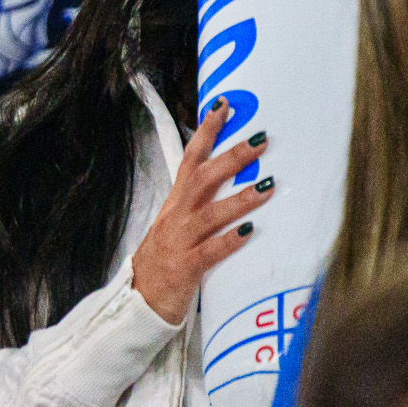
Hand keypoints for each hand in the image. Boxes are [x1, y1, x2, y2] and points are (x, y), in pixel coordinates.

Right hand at [129, 101, 275, 324]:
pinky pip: (210, 251)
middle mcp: (176, 216)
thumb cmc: (163, 261)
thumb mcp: (176, 224)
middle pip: (204, 178)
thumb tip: (226, 180)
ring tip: (269, 184)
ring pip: (211, 213)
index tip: (224, 106)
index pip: (191, 158)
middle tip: (260, 139)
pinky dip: (229, 241)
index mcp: (175, 203)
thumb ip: (198, 204)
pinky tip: (250, 233)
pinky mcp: (185, 267)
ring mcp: (180, 241)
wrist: (138, 300)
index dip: (206, 131)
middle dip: (232, 157)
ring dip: (240, 198)